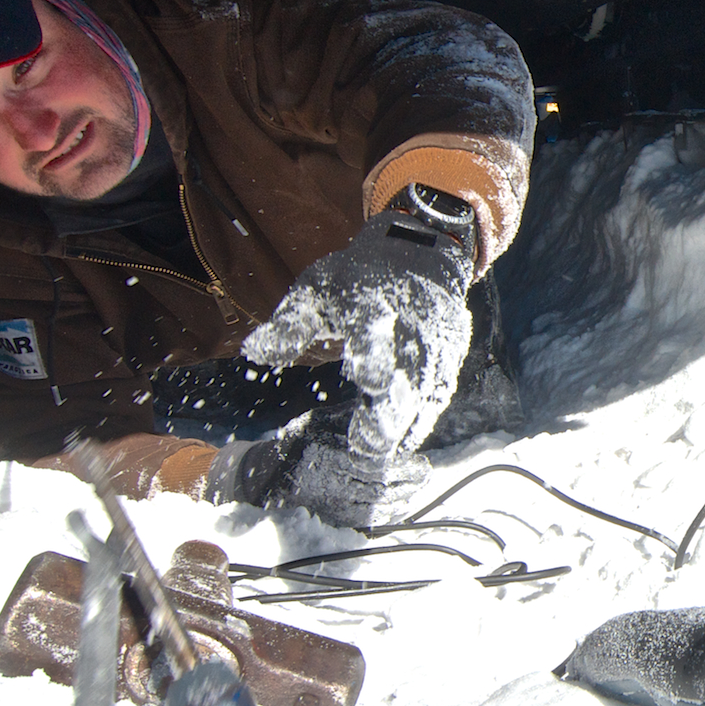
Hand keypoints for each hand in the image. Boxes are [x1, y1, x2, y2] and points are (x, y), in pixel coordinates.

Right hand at [207, 405, 431, 527]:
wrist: (271, 473)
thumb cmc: (301, 441)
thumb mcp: (321, 421)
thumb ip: (349, 417)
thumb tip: (380, 404)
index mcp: (334, 457)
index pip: (377, 465)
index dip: (401, 466)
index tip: (419, 461)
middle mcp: (336, 483)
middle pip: (381, 486)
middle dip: (408, 481)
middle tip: (425, 473)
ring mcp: (335, 503)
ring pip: (376, 504)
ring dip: (402, 497)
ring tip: (418, 487)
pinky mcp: (335, 516)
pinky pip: (366, 519)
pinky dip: (386, 513)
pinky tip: (400, 505)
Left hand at [241, 207, 482, 457]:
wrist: (421, 253)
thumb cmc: (357, 277)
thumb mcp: (317, 290)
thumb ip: (289, 326)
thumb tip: (254, 353)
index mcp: (371, 302)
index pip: (373, 329)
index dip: (374, 355)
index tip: (370, 384)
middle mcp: (410, 321)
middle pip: (406, 369)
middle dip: (391, 408)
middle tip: (369, 444)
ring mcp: (436, 338)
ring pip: (426, 386)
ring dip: (405, 422)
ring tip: (379, 452)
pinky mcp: (450, 353)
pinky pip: (439, 390)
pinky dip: (423, 418)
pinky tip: (403, 441)